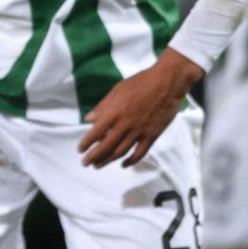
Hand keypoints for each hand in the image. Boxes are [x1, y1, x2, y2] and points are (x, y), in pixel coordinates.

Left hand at [79, 48, 202, 167]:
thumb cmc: (140, 83)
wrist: (167, 82)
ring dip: (108, 161)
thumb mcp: (116, 90)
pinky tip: (124, 164)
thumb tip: (89, 119)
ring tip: (98, 166)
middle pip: (106, 147)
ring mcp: (139, 131)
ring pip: (121, 152)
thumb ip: (102, 106)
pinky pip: (140, 152)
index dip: (86, 144)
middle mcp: (125, 125)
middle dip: (93, 157)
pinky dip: (131, 161)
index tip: (80, 150)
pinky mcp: (152, 135)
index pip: (95, 133)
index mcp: (113, 113)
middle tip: (86, 163)